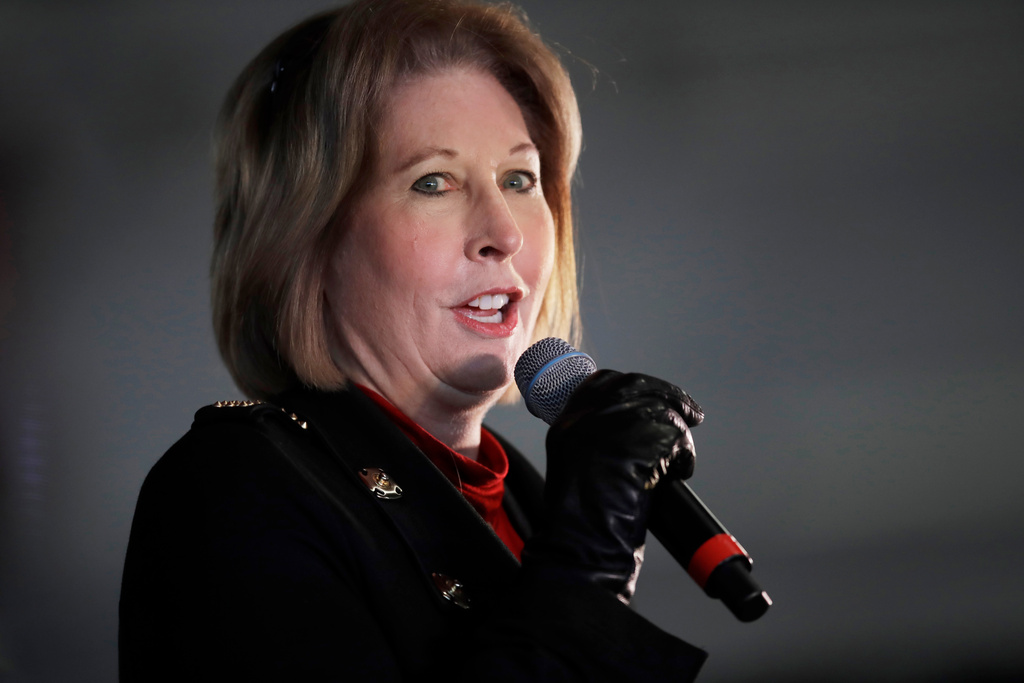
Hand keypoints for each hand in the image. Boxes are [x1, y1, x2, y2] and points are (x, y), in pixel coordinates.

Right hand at [522, 370, 699, 603]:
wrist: (580, 547)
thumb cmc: (580, 523)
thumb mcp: (577, 468)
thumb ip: (598, 442)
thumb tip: (637, 427)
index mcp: (567, 424)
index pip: (604, 382)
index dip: (636, 386)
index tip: (655, 394)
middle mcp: (584, 418)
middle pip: (635, 386)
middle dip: (668, 395)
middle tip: (691, 411)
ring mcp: (610, 427)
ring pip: (660, 410)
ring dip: (678, 435)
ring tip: (679, 461)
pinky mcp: (637, 441)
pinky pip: (676, 436)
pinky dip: (684, 456)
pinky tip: (679, 473)